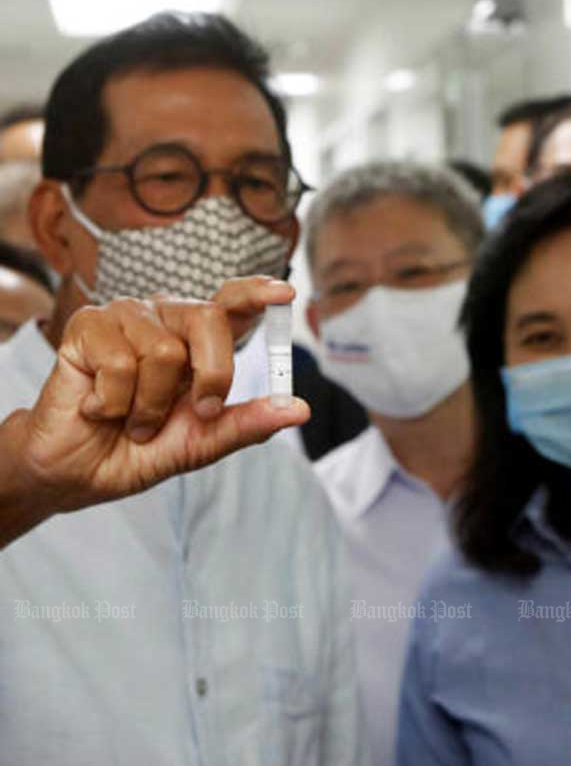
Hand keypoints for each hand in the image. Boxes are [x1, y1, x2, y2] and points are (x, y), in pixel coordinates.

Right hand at [8, 277, 308, 520]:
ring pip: (164, 352)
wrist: (76, 472)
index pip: (233, 303)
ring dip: (149, 405)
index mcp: (200, 341)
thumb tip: (299, 409)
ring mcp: (126, 317)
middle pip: (209, 319)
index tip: (285, 294)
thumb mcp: (202, 443)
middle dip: (210, 375)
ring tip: (131, 418)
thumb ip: (247, 423)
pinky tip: (98, 406)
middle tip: (194, 412)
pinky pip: (119, 362)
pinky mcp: (87, 325)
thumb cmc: (139, 449)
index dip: (258, 293)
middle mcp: (167, 319)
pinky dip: (113, 401)